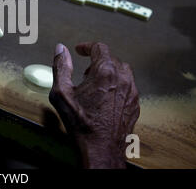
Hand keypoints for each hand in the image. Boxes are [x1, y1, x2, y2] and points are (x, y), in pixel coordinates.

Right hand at [49, 42, 139, 168]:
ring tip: (95, 85)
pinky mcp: (134, 104)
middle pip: (111, 59)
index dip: (87, 47)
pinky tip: (105, 98)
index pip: (99, 48)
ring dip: (109, 73)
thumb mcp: (61, 92)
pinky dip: (116, 85)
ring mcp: (131, 92)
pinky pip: (128, 86)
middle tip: (85, 73)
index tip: (80, 50)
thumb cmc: (81, 123)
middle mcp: (122, 79)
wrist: (100, 149)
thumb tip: (61, 49)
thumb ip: (60, 66)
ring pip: (122, 72)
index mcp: (105, 72)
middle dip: (96, 62)